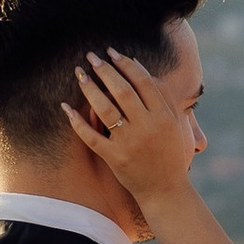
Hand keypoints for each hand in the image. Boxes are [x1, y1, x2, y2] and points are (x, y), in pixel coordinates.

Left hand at [67, 48, 199, 203]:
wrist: (165, 191)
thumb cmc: (172, 154)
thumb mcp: (178, 124)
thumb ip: (165, 98)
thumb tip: (143, 70)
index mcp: (164, 116)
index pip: (143, 82)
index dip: (126, 64)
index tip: (112, 52)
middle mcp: (147, 127)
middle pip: (123, 91)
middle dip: (105, 70)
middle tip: (91, 56)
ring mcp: (130, 144)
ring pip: (105, 110)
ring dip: (90, 89)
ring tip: (80, 74)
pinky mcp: (115, 158)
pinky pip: (91, 137)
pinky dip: (77, 121)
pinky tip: (66, 107)